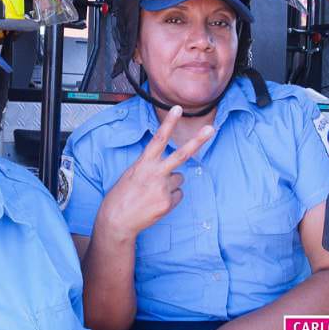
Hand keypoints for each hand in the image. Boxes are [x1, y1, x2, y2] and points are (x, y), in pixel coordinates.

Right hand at [98, 105, 213, 240]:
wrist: (117, 220)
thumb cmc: (121, 196)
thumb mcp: (132, 174)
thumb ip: (151, 167)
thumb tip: (171, 170)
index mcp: (143, 163)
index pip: (158, 138)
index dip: (169, 123)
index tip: (177, 109)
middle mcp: (155, 174)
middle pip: (181, 154)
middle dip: (197, 140)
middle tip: (211, 128)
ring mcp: (163, 189)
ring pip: (179, 179)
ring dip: (171, 183)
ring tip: (153, 192)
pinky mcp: (168, 203)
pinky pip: (178, 194)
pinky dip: (170, 197)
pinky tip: (156, 202)